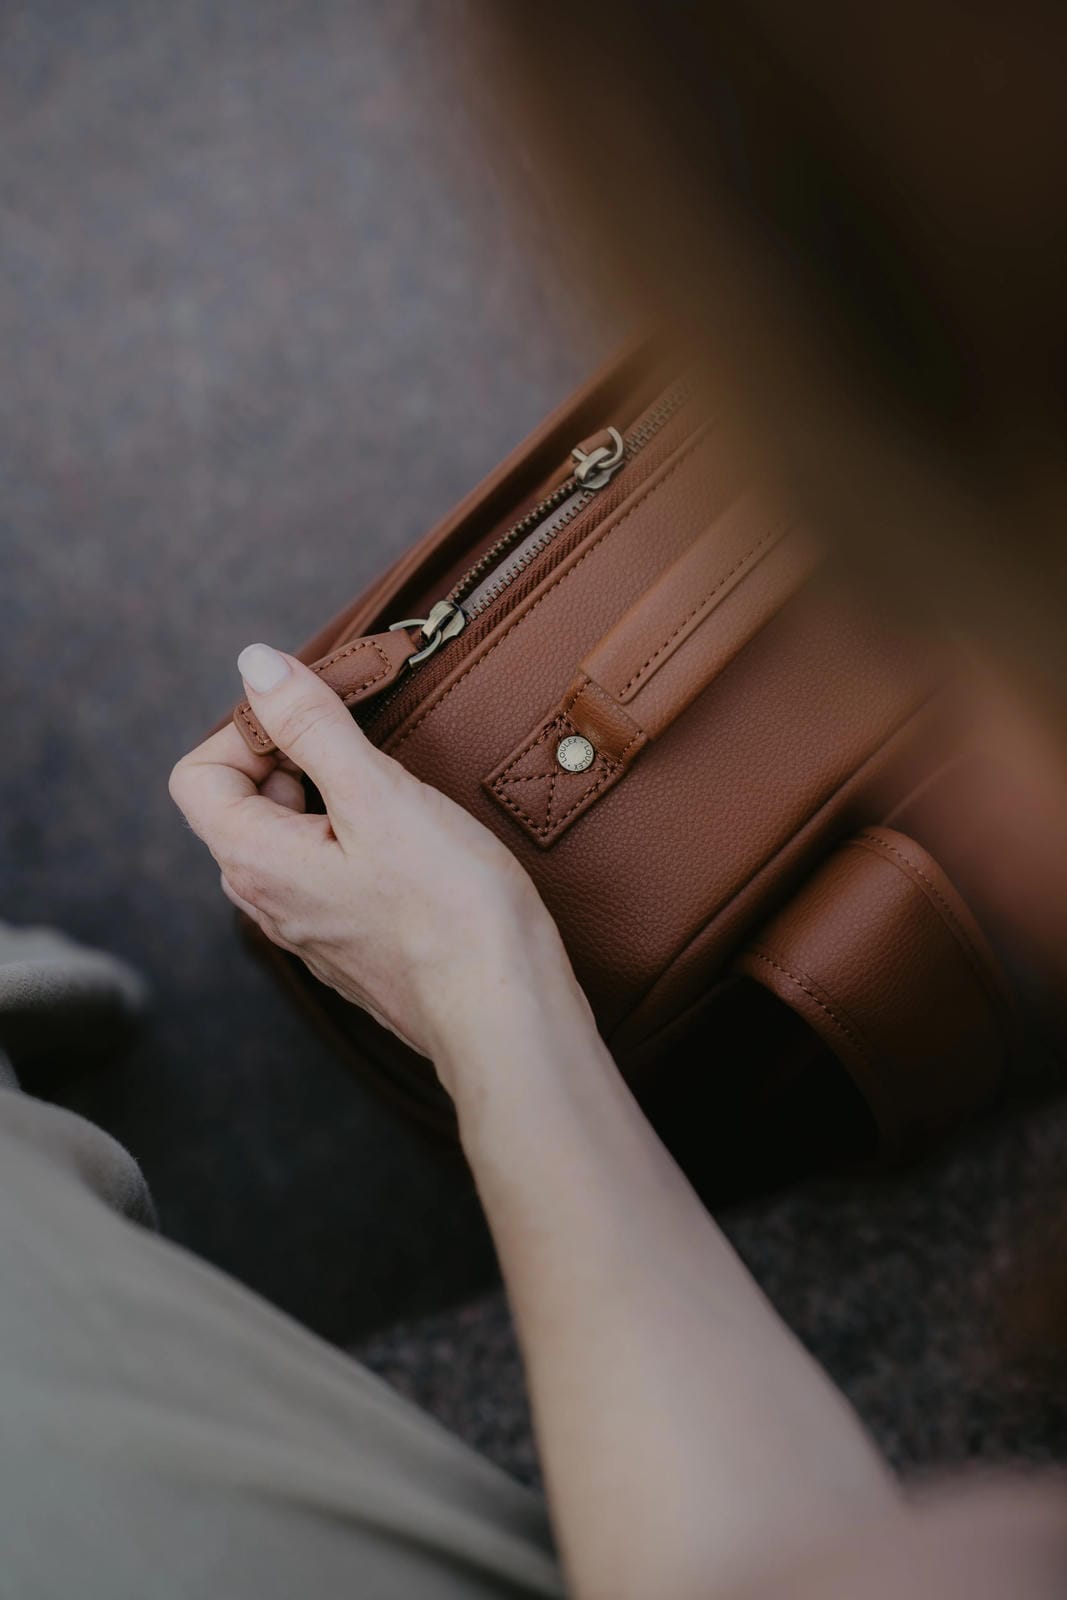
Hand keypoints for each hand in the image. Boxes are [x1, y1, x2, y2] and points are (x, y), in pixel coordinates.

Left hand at [169, 643, 565, 1078]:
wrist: (504, 1010)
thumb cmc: (450, 909)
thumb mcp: (378, 794)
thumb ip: (312, 725)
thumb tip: (256, 665)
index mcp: (255, 863)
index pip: (197, 776)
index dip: (247, 733)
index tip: (312, 721)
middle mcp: (267, 903)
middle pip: (241, 804)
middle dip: (293, 760)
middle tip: (360, 751)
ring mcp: (308, 929)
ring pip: (289, 839)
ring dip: (329, 799)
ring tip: (392, 795)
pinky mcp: (351, 944)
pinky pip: (326, 872)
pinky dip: (354, 838)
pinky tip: (412, 842)